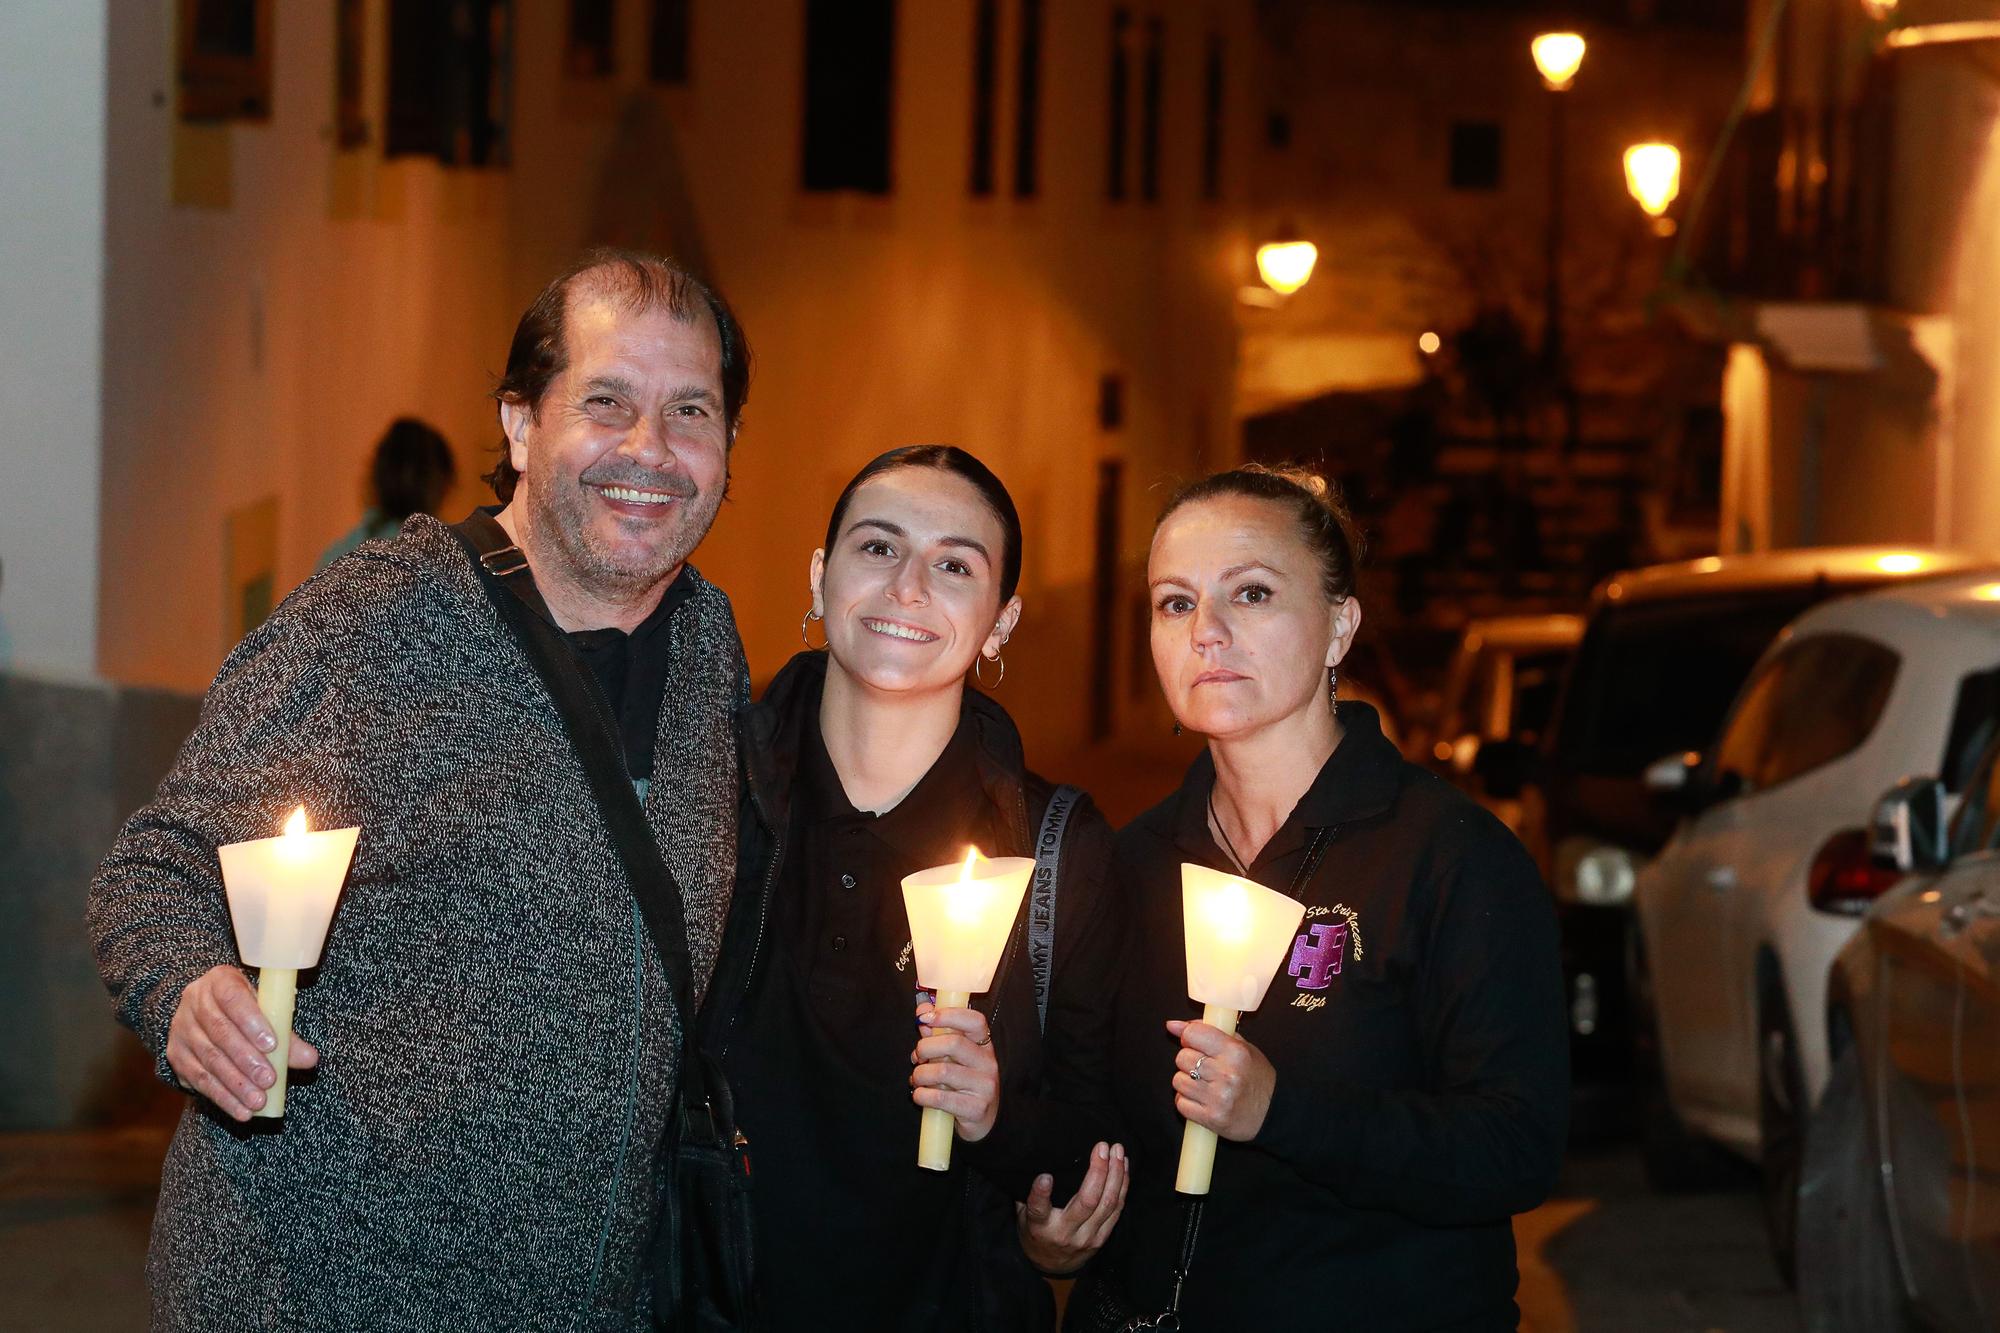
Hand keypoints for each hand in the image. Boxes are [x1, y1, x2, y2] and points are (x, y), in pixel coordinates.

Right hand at [166, 965, 318, 1121]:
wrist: (205, 1009)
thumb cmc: (246, 1006)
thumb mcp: (266, 1008)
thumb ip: (287, 1033)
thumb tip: (309, 1059)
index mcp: (220, 981)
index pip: (233, 998)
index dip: (252, 1022)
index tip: (272, 1045)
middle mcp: (195, 1002)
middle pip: (220, 1034)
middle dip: (246, 1061)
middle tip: (269, 1080)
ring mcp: (182, 1029)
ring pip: (209, 1059)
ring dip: (236, 1084)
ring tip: (258, 1101)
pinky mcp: (177, 1055)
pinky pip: (200, 1079)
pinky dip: (223, 1097)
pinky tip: (241, 1111)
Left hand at [911, 1000, 1000, 1141]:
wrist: (980, 1122)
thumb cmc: (962, 1085)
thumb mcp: (953, 1058)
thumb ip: (938, 1034)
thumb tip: (923, 1010)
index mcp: (984, 1046)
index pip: (975, 1021)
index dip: (949, 1015)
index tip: (925, 1018)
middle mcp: (988, 1063)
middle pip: (954, 1043)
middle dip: (925, 1048)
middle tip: (917, 1057)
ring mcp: (984, 1087)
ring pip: (942, 1071)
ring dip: (920, 1075)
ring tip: (917, 1079)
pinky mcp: (976, 1109)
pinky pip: (940, 1098)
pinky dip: (922, 1095)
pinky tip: (920, 1095)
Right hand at [1016, 1141, 1128, 1274]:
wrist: (1052, 1266)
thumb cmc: (1036, 1232)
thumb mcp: (1024, 1216)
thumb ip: (1028, 1193)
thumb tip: (1031, 1160)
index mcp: (1040, 1226)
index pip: (1038, 1210)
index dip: (1041, 1194)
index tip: (1045, 1176)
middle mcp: (1065, 1233)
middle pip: (1087, 1202)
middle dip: (1098, 1171)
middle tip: (1102, 1146)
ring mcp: (1087, 1237)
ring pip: (1107, 1204)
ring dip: (1116, 1174)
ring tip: (1117, 1151)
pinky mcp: (1102, 1239)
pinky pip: (1117, 1210)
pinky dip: (1122, 1187)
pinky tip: (1124, 1167)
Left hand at [1167, 1018, 1274, 1142]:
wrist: (1272, 1113)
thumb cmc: (1256, 1078)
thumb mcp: (1242, 1048)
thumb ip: (1209, 1032)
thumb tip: (1173, 1025)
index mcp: (1235, 1052)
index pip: (1193, 1034)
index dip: (1188, 1036)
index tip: (1193, 1042)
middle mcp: (1227, 1074)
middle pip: (1182, 1057)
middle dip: (1189, 1061)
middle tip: (1204, 1067)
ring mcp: (1218, 1098)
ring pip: (1178, 1081)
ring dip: (1187, 1082)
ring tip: (1204, 1084)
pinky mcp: (1212, 1118)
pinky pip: (1181, 1103)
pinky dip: (1187, 1101)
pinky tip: (1202, 1100)